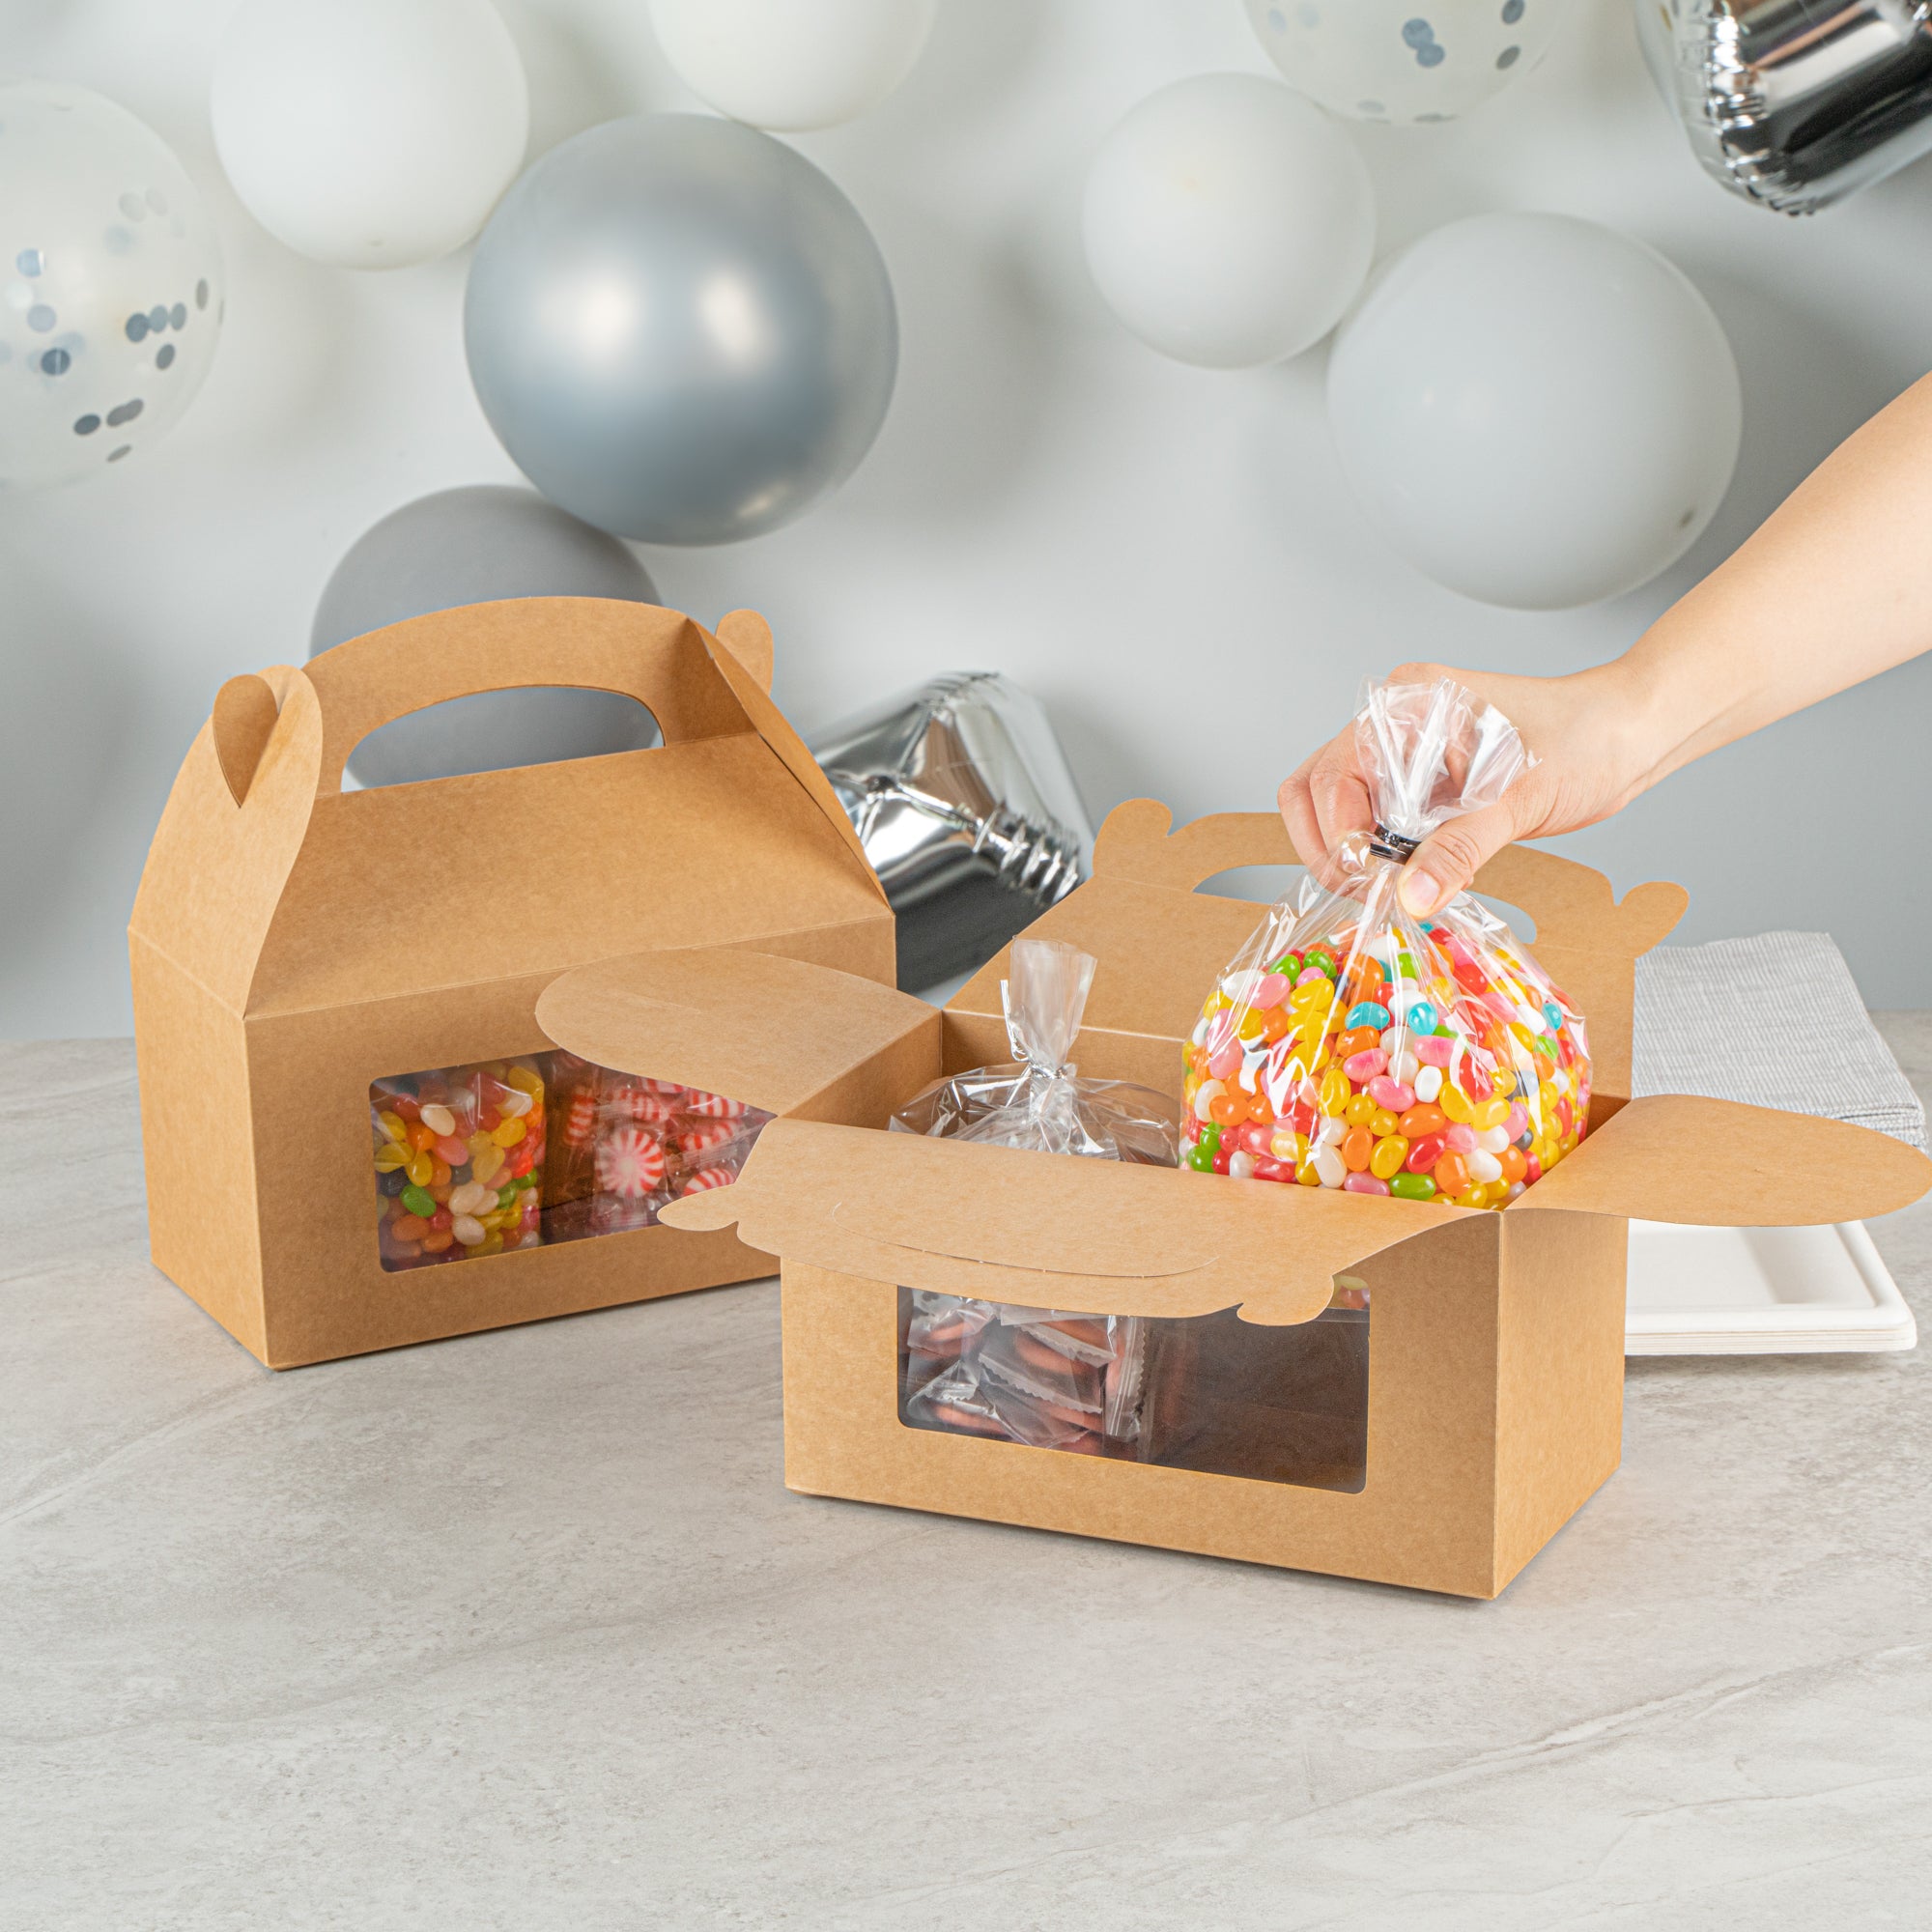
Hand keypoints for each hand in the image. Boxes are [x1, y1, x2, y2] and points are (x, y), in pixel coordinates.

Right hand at [1277, 658, 1659, 916]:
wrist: (1631, 732)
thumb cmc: (1587, 739)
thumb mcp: (1522, 799)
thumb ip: (1460, 848)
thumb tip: (1409, 899)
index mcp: (1408, 703)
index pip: (1332, 773)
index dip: (1337, 834)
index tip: (1366, 881)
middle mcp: (1393, 722)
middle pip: (1314, 789)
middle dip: (1328, 848)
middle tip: (1366, 893)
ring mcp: (1401, 752)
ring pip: (1335, 809)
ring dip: (1349, 855)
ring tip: (1390, 888)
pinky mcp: (1417, 782)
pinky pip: (1373, 822)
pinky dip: (1379, 857)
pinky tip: (1415, 876)